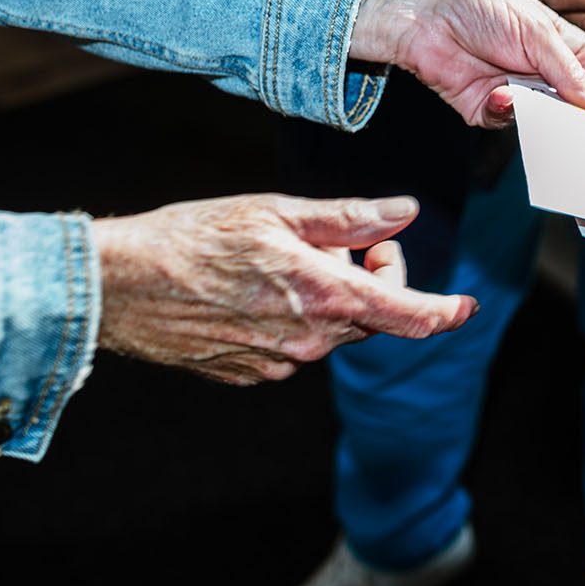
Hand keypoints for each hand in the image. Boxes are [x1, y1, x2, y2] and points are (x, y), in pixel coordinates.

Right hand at [94, 194, 473, 384]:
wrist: (119, 287)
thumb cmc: (193, 238)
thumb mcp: (277, 211)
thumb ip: (349, 219)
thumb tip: (404, 215)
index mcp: (326, 297)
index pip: (410, 316)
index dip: (445, 311)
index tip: (465, 307)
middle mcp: (311, 340)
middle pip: (372, 315)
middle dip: (368, 278)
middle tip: (331, 243)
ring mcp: (280, 362)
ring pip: (332, 329)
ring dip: (326, 298)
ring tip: (276, 263)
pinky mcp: (251, 374)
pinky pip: (294, 345)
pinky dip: (291, 318)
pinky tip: (250, 292)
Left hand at [350, 0, 584, 127]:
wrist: (422, 16)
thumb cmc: (480, 6)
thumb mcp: (538, 31)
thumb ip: (570, 71)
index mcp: (564, 45)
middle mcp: (545, 72)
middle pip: (582, 104)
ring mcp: (519, 93)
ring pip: (550, 122)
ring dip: (551, 118)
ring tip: (557, 114)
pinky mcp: (489, 110)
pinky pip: (511, 125)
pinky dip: (509, 112)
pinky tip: (501, 94)